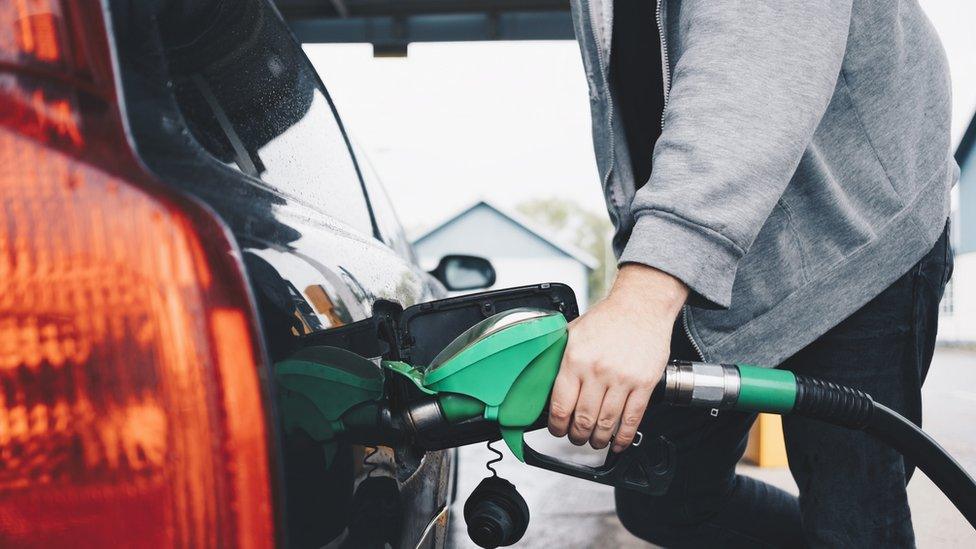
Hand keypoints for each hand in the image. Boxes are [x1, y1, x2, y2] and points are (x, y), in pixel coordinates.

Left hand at [548, 264, 687, 451]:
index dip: (556, 426)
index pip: (560, 405)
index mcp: (575, 359)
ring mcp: (622, 379)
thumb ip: (559, 356)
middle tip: (575, 437)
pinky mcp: (644, 384)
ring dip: (598, 439)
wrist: (641, 306)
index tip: (557, 429)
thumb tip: (544, 378)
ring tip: (594, 440)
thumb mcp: (573, 332)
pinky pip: (632, 419)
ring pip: (606, 423)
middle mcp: (597, 371)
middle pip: (582, 419)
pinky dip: (623, 437)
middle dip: (576, 436)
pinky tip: (618, 442)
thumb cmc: (608, 318)